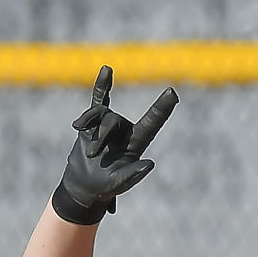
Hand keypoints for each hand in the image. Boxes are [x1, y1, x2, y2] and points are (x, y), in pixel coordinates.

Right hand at [52, 65, 178, 225]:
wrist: (84, 184)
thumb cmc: (105, 186)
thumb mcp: (119, 183)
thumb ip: (132, 174)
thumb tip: (150, 164)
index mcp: (137, 144)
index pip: (152, 123)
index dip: (162, 109)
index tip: (173, 93)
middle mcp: (125, 131)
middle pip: (113, 120)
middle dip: (100, 136)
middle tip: (92, 154)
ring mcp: (109, 124)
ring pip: (100, 114)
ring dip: (90, 130)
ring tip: (87, 151)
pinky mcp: (93, 122)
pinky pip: (99, 99)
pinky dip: (102, 86)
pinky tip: (108, 70)